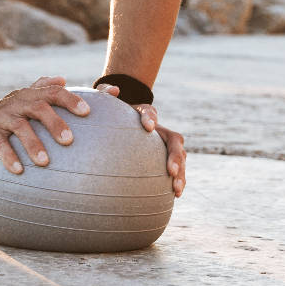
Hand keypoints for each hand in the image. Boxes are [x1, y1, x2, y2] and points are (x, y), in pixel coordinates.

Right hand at [0, 76, 89, 172]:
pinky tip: (19, 170)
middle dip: (54, 123)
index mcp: (31, 95)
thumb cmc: (14, 114)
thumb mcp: (29, 100)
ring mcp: (2, 116)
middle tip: (69, 140)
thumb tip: (70, 81)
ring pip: (20, 126)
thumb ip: (48, 89)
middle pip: (38, 108)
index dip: (70, 100)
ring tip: (44, 162)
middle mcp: (17, 102)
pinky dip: (9, 157)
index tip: (87, 112)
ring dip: (33, 144)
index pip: (53, 92)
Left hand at [96, 83, 185, 197]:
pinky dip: (178, 181)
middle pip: (174, 140)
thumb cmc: (110, 115)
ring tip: (175, 189)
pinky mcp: (165, 160)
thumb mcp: (104, 100)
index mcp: (144, 114)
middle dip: (175, 156)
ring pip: (180, 157)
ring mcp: (165, 145)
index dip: (150, 117)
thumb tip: (115, 90)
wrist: (117, 127)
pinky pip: (176, 170)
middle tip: (170, 170)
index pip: (149, 111)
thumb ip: (105, 93)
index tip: (147, 126)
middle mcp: (159, 130)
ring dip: (180, 173)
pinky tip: (175, 195)